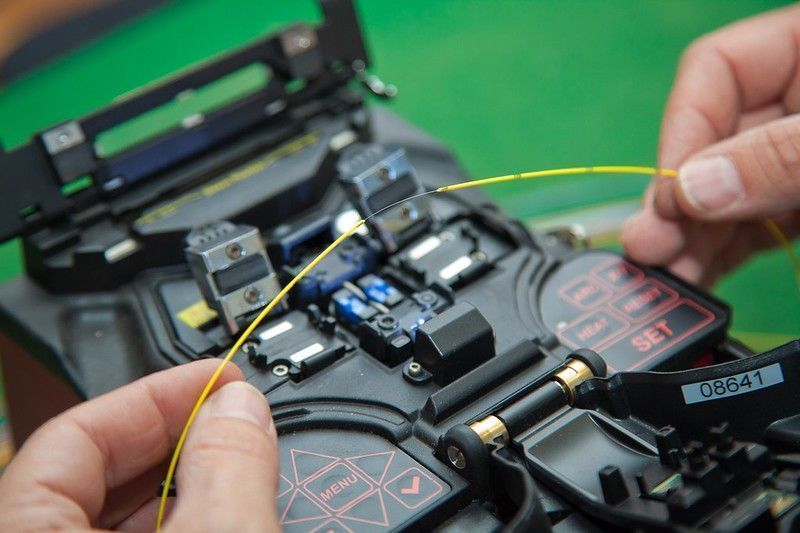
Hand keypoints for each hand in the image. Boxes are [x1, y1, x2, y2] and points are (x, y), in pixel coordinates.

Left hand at [0, 360, 279, 531]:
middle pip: (94, 473)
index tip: (217, 379)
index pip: (74, 435)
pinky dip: (177, 524)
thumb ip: (229, 464)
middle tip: (234, 415)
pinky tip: (218, 517)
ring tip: (237, 464)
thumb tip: (237, 407)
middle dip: (176, 435)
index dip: (158, 395)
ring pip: (113, 518)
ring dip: (182, 483)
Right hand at [622, 4, 799, 286]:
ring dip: (692, 240)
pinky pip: (752, 225)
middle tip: (650, 248)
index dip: (680, 132)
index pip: (712, 72)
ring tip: (668, 278)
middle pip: (709, 143)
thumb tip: (692, 189)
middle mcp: (792, 103)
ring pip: (726, 194)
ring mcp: (795, 157)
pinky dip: (723, 254)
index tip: (672, 195)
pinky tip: (696, 277)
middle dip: (678, 202)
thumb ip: (776, 154)